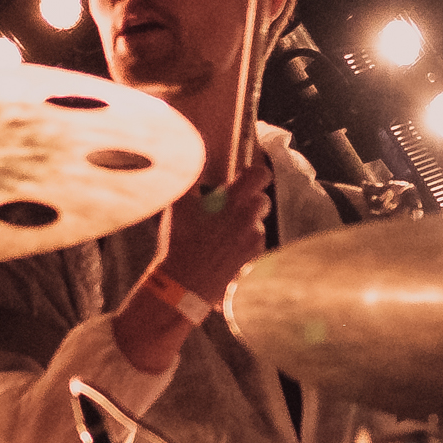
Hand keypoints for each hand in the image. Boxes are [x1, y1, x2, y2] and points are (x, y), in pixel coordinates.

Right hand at [153, 151, 273, 306]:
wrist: (185, 283)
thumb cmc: (181, 241)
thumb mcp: (179, 205)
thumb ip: (191, 178)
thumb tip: (193, 158)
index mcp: (233, 200)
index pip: (261, 175)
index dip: (255, 174)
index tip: (245, 177)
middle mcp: (249, 218)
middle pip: (262, 200)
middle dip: (249, 201)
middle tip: (229, 209)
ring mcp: (254, 240)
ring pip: (258, 223)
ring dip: (245, 225)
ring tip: (222, 235)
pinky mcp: (255, 258)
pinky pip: (256, 244)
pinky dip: (245, 244)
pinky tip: (225, 251)